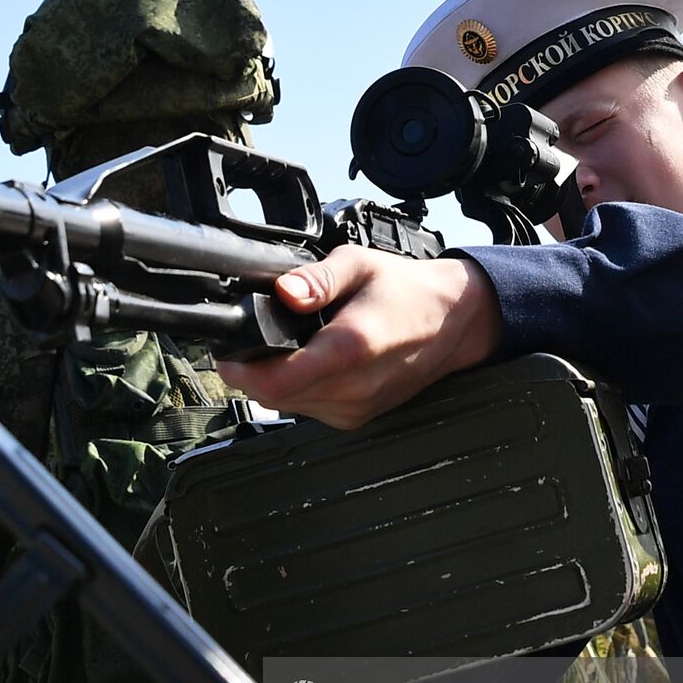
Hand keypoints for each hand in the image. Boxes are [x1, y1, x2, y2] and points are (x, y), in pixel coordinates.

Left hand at [218, 246, 500, 428]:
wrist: (455, 322)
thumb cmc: (408, 291)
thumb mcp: (360, 264)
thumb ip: (316, 278)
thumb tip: (282, 292)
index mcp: (350, 349)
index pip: (275, 381)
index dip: (240, 370)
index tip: (227, 353)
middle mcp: (354, 389)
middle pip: (274, 396)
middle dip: (252, 372)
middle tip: (246, 344)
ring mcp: (356, 409)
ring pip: (288, 407)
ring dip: (274, 383)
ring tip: (279, 349)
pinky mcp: (358, 419)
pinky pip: (309, 410)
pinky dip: (297, 390)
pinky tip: (307, 363)